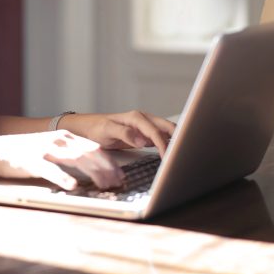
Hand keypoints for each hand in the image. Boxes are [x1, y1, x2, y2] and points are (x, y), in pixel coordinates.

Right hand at [0, 131, 123, 190]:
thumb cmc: (26, 154)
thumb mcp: (51, 150)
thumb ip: (70, 156)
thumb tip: (92, 170)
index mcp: (65, 137)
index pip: (94, 148)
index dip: (110, 162)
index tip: (121, 175)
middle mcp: (59, 140)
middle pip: (90, 153)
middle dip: (107, 169)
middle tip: (119, 183)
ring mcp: (46, 149)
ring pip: (76, 160)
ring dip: (94, 173)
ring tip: (105, 185)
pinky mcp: (32, 160)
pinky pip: (51, 170)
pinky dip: (64, 178)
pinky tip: (73, 187)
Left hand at [59, 111, 175, 155]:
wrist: (89, 128)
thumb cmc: (97, 128)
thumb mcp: (107, 131)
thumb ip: (124, 133)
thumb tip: (141, 140)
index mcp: (136, 117)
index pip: (155, 131)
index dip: (163, 144)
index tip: (167, 156)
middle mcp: (142, 120)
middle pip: (167, 127)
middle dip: (177, 138)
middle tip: (183, 153)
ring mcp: (144, 126)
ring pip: (166, 131)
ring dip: (174, 140)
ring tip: (181, 154)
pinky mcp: (143, 134)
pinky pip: (160, 137)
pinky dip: (168, 144)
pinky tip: (171, 152)